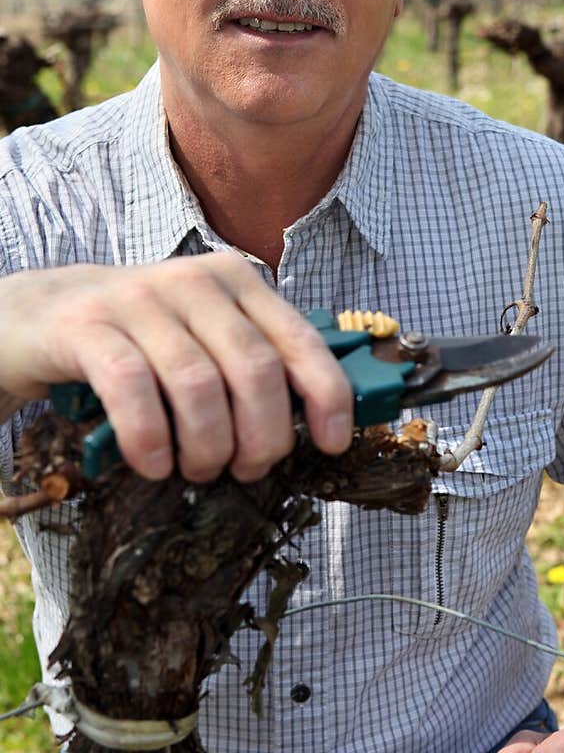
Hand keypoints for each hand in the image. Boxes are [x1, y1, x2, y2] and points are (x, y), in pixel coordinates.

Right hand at [0, 254, 352, 481]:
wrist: (40, 314)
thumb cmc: (140, 340)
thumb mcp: (204, 338)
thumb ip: (253, 365)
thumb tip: (314, 422)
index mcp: (237, 282)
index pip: (300, 339)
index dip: (327, 394)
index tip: (334, 443)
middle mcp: (194, 281)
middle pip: (254, 369)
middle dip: (262, 436)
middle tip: (247, 469)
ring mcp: (139, 299)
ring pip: (198, 384)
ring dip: (207, 446)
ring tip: (200, 470)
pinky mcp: (88, 325)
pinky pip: (133, 388)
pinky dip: (150, 438)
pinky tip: (154, 465)